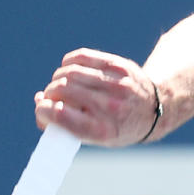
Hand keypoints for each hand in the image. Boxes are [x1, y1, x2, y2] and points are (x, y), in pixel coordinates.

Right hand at [34, 48, 159, 145]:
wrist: (155, 111)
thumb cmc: (118, 127)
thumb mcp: (96, 137)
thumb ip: (66, 124)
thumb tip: (38, 101)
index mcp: (103, 130)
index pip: (60, 115)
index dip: (43, 110)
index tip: (42, 109)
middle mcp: (111, 106)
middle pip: (62, 90)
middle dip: (49, 94)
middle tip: (50, 99)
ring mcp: (116, 84)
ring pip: (70, 72)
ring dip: (57, 79)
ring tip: (60, 86)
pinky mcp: (118, 65)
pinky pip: (81, 57)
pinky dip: (69, 63)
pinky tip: (69, 70)